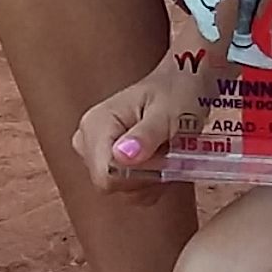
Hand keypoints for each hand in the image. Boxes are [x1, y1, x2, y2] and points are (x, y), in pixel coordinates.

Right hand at [76, 52, 214, 195]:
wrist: (184, 83)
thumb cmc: (177, 92)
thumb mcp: (168, 113)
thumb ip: (146, 135)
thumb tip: (121, 155)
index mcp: (96, 124)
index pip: (106, 175)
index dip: (139, 176)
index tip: (163, 157)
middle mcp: (88, 138)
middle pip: (112, 184)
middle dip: (146, 176)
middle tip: (167, 151)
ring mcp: (95, 151)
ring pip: (121, 188)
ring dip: (151, 177)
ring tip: (165, 150)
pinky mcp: (107, 159)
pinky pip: (127, 186)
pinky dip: (149, 178)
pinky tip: (159, 157)